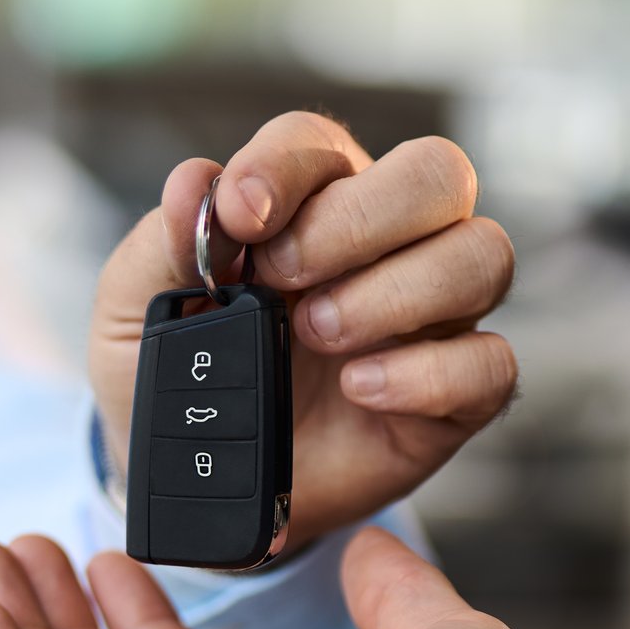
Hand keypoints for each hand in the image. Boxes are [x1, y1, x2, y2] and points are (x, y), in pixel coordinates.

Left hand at [89, 115, 517, 548]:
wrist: (203, 484)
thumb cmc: (181, 380)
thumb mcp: (138, 311)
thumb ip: (165, 244)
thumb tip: (193, 184)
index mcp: (310, 202)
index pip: (322, 144)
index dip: (286, 166)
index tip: (240, 215)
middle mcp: (389, 244)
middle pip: (437, 174)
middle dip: (360, 219)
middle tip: (284, 279)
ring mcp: (432, 318)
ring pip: (483, 256)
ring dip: (397, 292)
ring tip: (317, 336)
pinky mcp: (454, 396)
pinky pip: (491, 364)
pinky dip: (428, 373)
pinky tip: (360, 389)